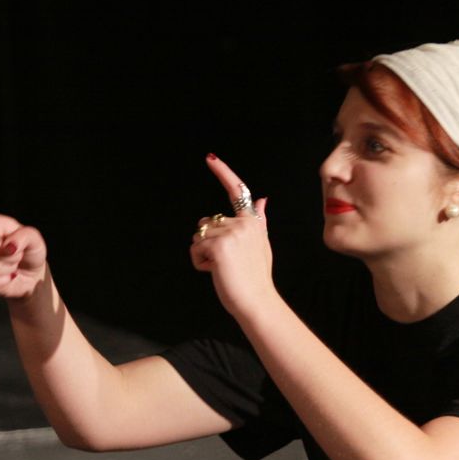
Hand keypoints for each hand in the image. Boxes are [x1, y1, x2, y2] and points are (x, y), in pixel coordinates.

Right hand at [0, 205, 48, 298]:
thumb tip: (7, 246)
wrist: (31, 275)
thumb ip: (24, 237)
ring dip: (7, 268)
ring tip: (12, 265)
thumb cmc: (31, 252)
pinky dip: (0, 282)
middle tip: (18, 255)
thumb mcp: (35, 240)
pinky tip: (6, 277)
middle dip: (11, 255)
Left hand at [189, 154, 271, 316]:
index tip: (210, 158)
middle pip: (207, 222)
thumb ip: (259, 220)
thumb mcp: (261, 244)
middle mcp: (243, 223)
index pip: (238, 191)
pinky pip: (195, 249)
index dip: (223, 173)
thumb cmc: (256, 277)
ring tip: (222, 268)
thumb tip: (263, 199)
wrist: (256, 300)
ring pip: (198, 236)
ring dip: (203, 254)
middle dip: (208, 242)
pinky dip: (199, 263)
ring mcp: (231, 233)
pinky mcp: (219, 245)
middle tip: (226, 262)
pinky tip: (214, 271)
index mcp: (253, 222)